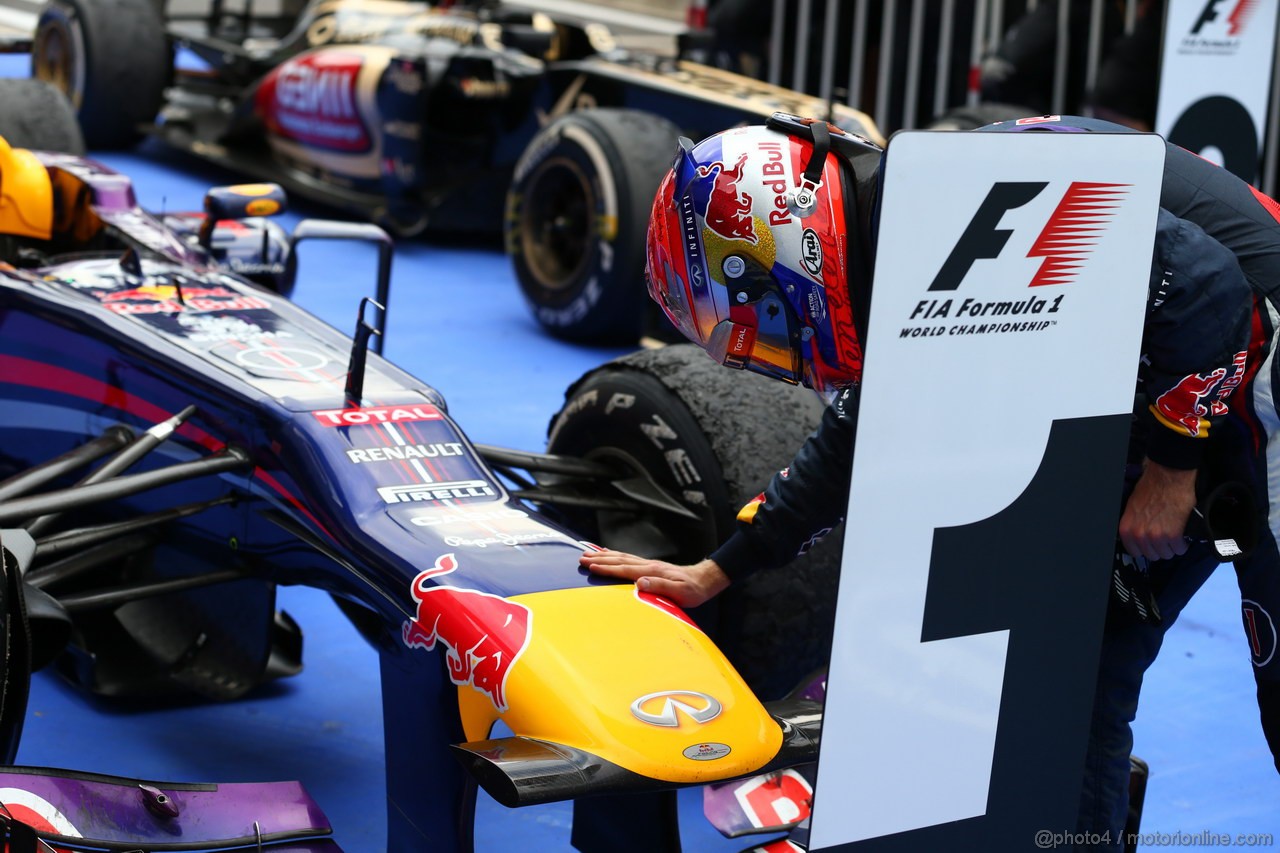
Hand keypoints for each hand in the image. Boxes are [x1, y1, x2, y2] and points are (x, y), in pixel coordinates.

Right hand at [579, 549, 729, 607]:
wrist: (704, 581)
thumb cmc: (692, 590)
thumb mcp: (679, 592)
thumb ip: (659, 587)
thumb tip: (639, 583)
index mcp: (652, 572)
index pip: (624, 569)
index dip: (606, 568)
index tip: (589, 566)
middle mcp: (648, 565)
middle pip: (619, 560)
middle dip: (599, 560)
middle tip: (581, 558)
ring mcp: (649, 565)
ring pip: (622, 557)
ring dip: (604, 556)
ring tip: (589, 554)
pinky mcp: (650, 567)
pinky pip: (628, 559)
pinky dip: (616, 556)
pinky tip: (610, 555)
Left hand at [1118, 459, 1198, 560]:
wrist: (1167, 478)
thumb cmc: (1150, 488)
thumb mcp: (1132, 508)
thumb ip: (1134, 525)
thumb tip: (1138, 537)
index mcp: (1127, 529)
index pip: (1134, 552)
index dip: (1145, 549)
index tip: (1151, 545)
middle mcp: (1139, 535)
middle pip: (1152, 555)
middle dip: (1159, 548)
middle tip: (1165, 538)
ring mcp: (1156, 536)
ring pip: (1166, 554)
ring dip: (1172, 547)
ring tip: (1174, 535)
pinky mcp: (1173, 535)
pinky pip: (1179, 549)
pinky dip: (1183, 544)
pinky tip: (1182, 534)